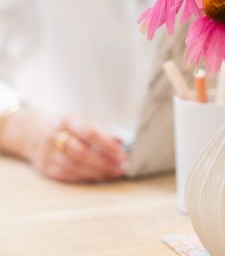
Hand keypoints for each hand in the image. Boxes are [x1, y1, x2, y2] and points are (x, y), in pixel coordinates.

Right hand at [2, 107, 127, 182]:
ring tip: (113, 173)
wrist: (29, 130)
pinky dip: (84, 178)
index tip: (122, 152)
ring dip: (97, 172)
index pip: (88, 132)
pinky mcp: (45, 168)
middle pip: (81, 152)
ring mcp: (47, 153)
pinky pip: (67, 176)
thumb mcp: (78, 119)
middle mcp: (54, 136)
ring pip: (74, 167)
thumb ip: (99, 130)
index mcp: (66, 120)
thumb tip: (121, 142)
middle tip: (121, 167)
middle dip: (104, 162)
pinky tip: (98, 178)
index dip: (107, 144)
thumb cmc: (62, 125)